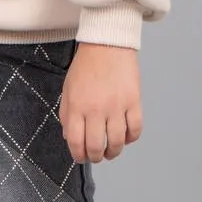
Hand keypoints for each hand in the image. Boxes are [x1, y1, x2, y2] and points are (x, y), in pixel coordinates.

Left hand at [60, 43, 142, 163]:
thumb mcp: (68, 91)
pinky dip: (131, 138)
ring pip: (117, 142)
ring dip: (113, 152)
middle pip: (96, 146)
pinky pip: (135, 129)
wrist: (107, 43)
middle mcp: (95, 109)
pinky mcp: (133, 101)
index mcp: (76, 107)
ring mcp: (116, 106)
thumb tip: (70, 138)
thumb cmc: (86, 67)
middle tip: (97, 156)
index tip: (81, 157)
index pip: (76, 142)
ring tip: (111, 151)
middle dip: (95, 157)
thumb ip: (66, 115)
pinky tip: (126, 137)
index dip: (78, 155)